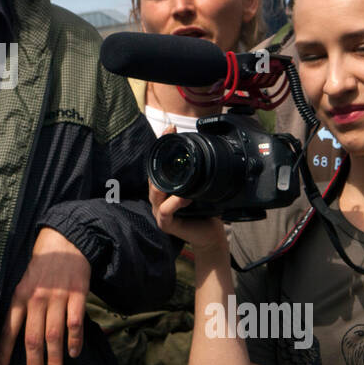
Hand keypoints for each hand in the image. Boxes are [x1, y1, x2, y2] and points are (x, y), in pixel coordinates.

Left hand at [0, 227, 90, 364]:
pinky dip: (74, 340)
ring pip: (54, 334)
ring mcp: (58, 296)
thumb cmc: (41, 269)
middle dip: (34, 364)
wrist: (64, 242)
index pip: (8, 329)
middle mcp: (37, 298)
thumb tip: (13, 339)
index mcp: (19, 296)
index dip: (3, 352)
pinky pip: (75, 322)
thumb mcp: (23, 284)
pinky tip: (73, 354)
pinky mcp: (77, 294)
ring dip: (55, 359)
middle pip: (33, 338)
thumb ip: (20, 308)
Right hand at [147, 127, 228, 256]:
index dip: (163, 146)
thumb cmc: (204, 212)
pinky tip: (185, 198)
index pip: (159, 164)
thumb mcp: (201, 188)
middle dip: (160, 157)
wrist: (210, 234)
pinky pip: (166, 210)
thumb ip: (198, 174)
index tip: (171, 129)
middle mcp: (158, 197)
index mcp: (165, 187)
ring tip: (177, 174)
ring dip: (165, 183)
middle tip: (170, 140)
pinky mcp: (165, 223)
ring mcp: (159, 211)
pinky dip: (175, 203)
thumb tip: (206, 151)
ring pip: (155, 193)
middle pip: (153, 175)